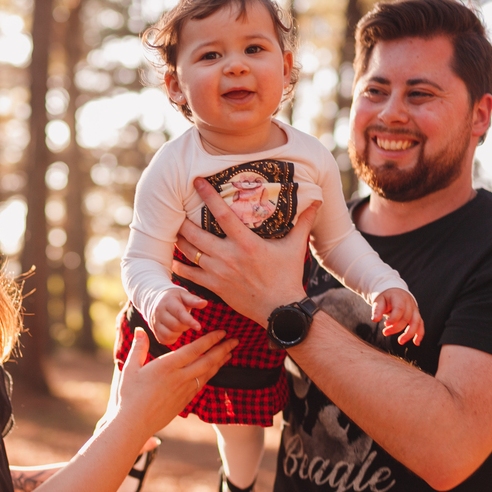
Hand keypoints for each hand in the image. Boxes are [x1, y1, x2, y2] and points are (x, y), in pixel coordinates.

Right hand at [113, 327, 236, 434]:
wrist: (134, 424)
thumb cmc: (129, 395)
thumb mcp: (130, 368)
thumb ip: (138, 347)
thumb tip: (140, 329)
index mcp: (167, 366)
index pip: (194, 349)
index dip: (210, 339)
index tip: (221, 332)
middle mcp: (179, 378)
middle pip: (207, 361)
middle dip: (223, 349)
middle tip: (235, 340)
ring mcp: (184, 391)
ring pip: (208, 373)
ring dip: (220, 362)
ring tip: (230, 353)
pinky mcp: (185, 401)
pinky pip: (202, 384)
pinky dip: (211, 375)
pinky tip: (214, 370)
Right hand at [149, 287, 206, 344]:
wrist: (157, 301)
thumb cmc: (175, 298)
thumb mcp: (184, 295)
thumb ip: (194, 300)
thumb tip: (205, 303)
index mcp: (168, 301)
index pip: (179, 313)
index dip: (189, 321)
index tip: (198, 327)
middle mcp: (159, 312)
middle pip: (174, 325)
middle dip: (185, 326)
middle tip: (188, 322)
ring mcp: (155, 322)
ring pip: (168, 334)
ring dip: (178, 333)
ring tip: (181, 326)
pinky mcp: (154, 330)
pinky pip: (163, 339)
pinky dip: (172, 339)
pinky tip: (175, 332)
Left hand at [173, 177, 320, 325]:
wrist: (280, 309)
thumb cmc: (288, 277)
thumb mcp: (296, 247)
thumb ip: (303, 222)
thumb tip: (317, 201)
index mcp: (246, 243)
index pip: (223, 214)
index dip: (208, 196)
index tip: (196, 181)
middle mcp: (228, 256)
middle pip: (196, 234)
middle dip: (183, 221)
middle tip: (175, 209)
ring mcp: (219, 273)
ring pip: (190, 253)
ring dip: (179, 241)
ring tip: (173, 230)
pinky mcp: (215, 287)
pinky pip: (190, 275)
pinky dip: (180, 266)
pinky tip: (174, 259)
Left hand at [371, 287, 424, 345]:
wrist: (395, 292)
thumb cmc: (386, 297)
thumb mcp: (379, 300)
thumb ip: (377, 309)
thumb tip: (374, 319)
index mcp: (399, 297)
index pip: (399, 309)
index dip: (393, 319)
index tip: (385, 325)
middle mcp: (409, 303)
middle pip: (407, 317)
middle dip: (396, 328)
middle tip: (385, 333)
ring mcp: (414, 309)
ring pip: (416, 322)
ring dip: (410, 333)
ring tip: (401, 341)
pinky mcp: (416, 315)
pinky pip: (421, 325)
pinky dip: (419, 334)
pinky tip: (416, 342)